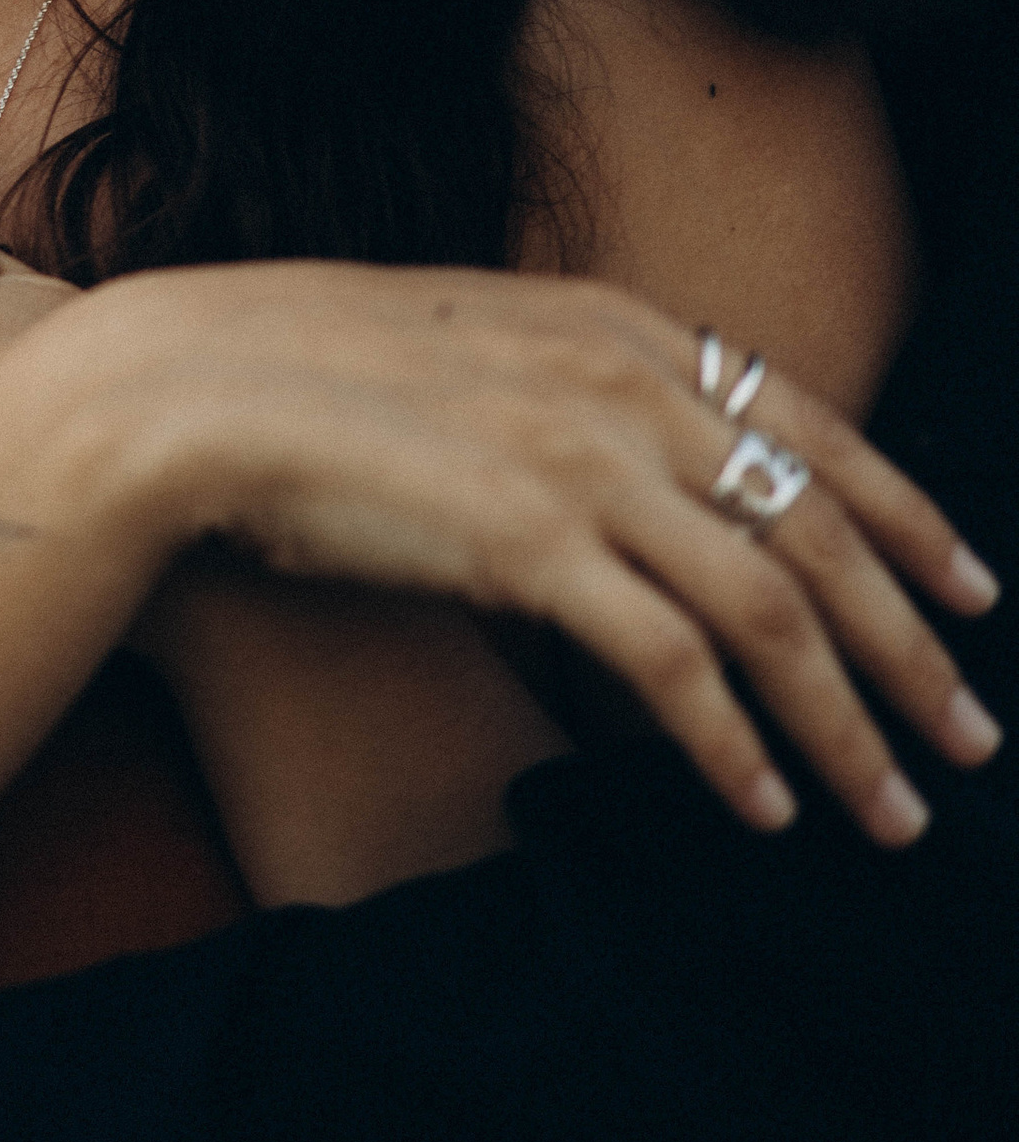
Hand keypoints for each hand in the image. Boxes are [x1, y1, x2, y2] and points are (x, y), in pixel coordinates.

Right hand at [21, 257, 1001, 846]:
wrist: (199, 384)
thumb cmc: (319, 377)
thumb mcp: (484, 349)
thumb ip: (586, 396)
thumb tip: (658, 484)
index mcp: (623, 329)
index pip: (816, 429)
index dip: (911, 518)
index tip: (974, 595)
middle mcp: (625, 386)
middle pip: (819, 531)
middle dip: (912, 650)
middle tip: (969, 743)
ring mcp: (581, 460)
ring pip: (770, 610)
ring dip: (847, 724)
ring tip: (890, 811)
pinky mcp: (526, 543)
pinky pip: (669, 668)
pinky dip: (732, 746)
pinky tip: (759, 808)